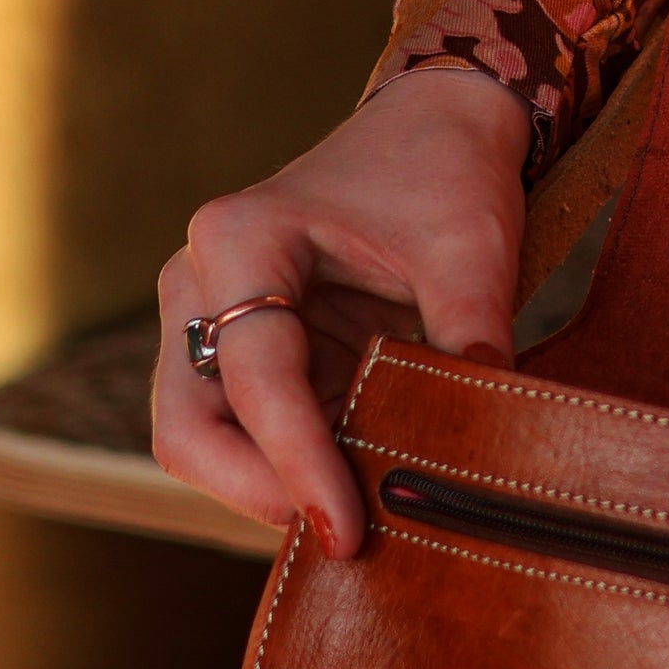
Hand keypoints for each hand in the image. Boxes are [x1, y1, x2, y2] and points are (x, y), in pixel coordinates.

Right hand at [153, 69, 530, 557]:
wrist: (437, 129)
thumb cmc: (446, 176)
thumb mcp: (474, 255)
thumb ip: (472, 345)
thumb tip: (479, 459)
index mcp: (241, 240)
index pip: (255, 378)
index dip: (298, 464)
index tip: (348, 530)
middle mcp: (201, 282)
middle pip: (188, 427)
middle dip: (258, 493)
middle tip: (347, 539)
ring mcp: (212, 322)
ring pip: (204, 443)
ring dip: (275, 488)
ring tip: (364, 518)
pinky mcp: (244, 356)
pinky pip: (248, 435)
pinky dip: (295, 471)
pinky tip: (362, 489)